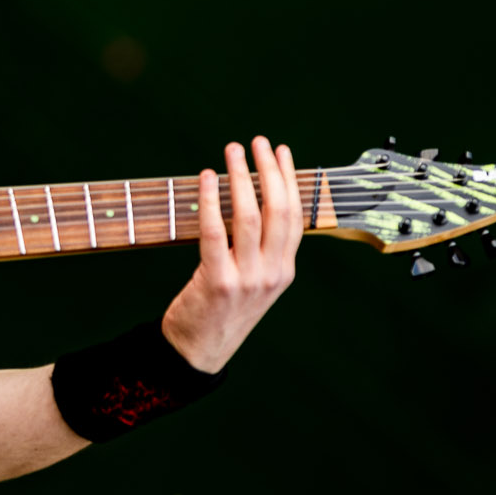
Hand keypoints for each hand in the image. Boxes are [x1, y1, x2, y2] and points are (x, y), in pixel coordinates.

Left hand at [160, 136, 299, 374]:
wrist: (198, 353)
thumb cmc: (221, 311)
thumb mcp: (253, 282)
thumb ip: (259, 248)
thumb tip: (251, 198)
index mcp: (284, 271)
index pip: (296, 216)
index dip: (290, 180)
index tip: (282, 151)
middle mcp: (272, 274)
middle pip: (279, 211)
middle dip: (270, 170)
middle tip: (258, 142)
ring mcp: (247, 279)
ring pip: (250, 216)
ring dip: (240, 177)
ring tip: (232, 150)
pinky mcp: (218, 282)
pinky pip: (215, 232)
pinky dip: (210, 200)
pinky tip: (206, 177)